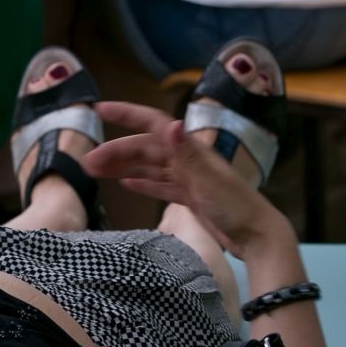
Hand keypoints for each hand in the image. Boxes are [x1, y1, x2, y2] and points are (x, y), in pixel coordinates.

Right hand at [79, 103, 289, 257]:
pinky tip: (127, 184)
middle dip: (115, 152)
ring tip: (96, 173)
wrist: (258, 236)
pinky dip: (143, 182)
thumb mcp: (209, 182)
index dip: (126, 114)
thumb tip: (171, 125)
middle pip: (145, 149)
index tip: (100, 109)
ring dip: (123, 166)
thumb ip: (188, 154)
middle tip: (87, 164)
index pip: (153, 124)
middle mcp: (188, 159)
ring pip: (149, 167)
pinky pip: (161, 185)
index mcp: (190, 150)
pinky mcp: (192, 196)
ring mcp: (189, 178)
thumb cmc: (237, 209)